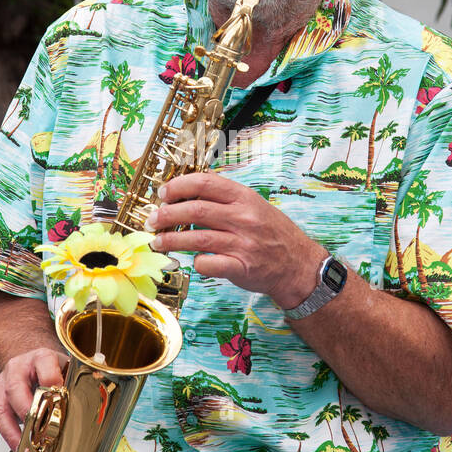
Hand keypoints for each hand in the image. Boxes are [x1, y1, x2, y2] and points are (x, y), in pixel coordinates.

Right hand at [0, 347, 69, 451]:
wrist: (32, 366)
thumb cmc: (52, 372)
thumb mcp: (68, 372)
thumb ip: (72, 385)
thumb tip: (80, 403)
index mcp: (39, 358)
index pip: (44, 362)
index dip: (51, 379)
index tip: (59, 397)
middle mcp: (16, 369)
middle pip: (15, 389)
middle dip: (27, 413)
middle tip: (38, 433)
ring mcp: (0, 385)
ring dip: (11, 430)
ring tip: (23, 447)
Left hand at [145, 170, 324, 307]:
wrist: (298, 265)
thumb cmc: (272, 234)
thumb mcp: (254, 206)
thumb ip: (225, 200)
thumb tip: (186, 195)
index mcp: (245, 197)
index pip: (205, 183)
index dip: (178, 186)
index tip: (163, 194)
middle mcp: (243, 218)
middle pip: (195, 210)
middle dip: (167, 214)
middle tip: (152, 220)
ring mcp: (243, 244)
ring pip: (197, 238)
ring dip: (171, 240)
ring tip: (157, 241)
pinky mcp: (241, 268)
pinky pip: (209, 264)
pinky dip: (196, 263)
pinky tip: (191, 262)